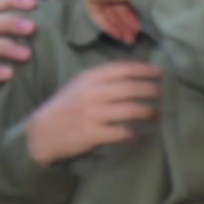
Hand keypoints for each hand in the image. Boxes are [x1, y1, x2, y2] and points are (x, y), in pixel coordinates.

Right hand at [26, 60, 163, 165]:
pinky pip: (122, 132)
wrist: (40, 133)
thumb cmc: (64, 108)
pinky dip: (134, 134)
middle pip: (131, 88)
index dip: (144, 70)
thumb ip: (101, 80)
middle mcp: (91, 93)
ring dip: (148, 111)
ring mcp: (92, 114)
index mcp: (88, 78)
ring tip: (155, 113)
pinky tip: (138, 135)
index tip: (159, 73)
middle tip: (162, 94)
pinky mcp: (92, 134)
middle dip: (151, 90)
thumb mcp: (78, 86)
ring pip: (130, 109)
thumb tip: (134, 76)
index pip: (122, 69)